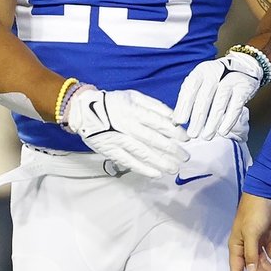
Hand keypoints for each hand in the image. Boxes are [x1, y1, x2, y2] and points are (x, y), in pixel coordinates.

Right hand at [64, 86, 188, 177]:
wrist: (84, 111)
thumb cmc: (114, 103)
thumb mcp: (134, 96)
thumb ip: (154, 106)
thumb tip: (173, 117)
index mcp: (134, 111)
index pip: (159, 122)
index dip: (174, 132)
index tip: (186, 139)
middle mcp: (128, 126)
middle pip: (153, 140)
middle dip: (171, 150)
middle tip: (184, 157)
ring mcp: (119, 140)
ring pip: (143, 153)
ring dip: (160, 162)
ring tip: (174, 168)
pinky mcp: (111, 151)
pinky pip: (128, 162)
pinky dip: (143, 169)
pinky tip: (156, 173)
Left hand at [173, 50, 263, 140]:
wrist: (243, 66)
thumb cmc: (217, 80)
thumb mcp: (201, 83)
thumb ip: (189, 98)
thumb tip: (176, 122)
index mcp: (200, 71)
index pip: (189, 89)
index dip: (183, 106)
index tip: (180, 122)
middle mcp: (215, 73)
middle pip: (204, 97)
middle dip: (197, 118)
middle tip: (192, 134)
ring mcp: (231, 80)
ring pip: (219, 103)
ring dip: (212, 122)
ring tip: (206, 136)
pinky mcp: (244, 88)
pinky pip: (235, 107)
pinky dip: (228, 121)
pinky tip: (223, 131)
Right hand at [229, 193, 270, 270]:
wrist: (265, 191)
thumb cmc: (253, 209)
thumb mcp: (251, 232)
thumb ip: (251, 253)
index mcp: (236, 245)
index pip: (238, 270)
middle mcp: (245, 245)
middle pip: (255, 268)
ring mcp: (256, 241)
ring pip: (265, 262)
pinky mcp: (267, 235)